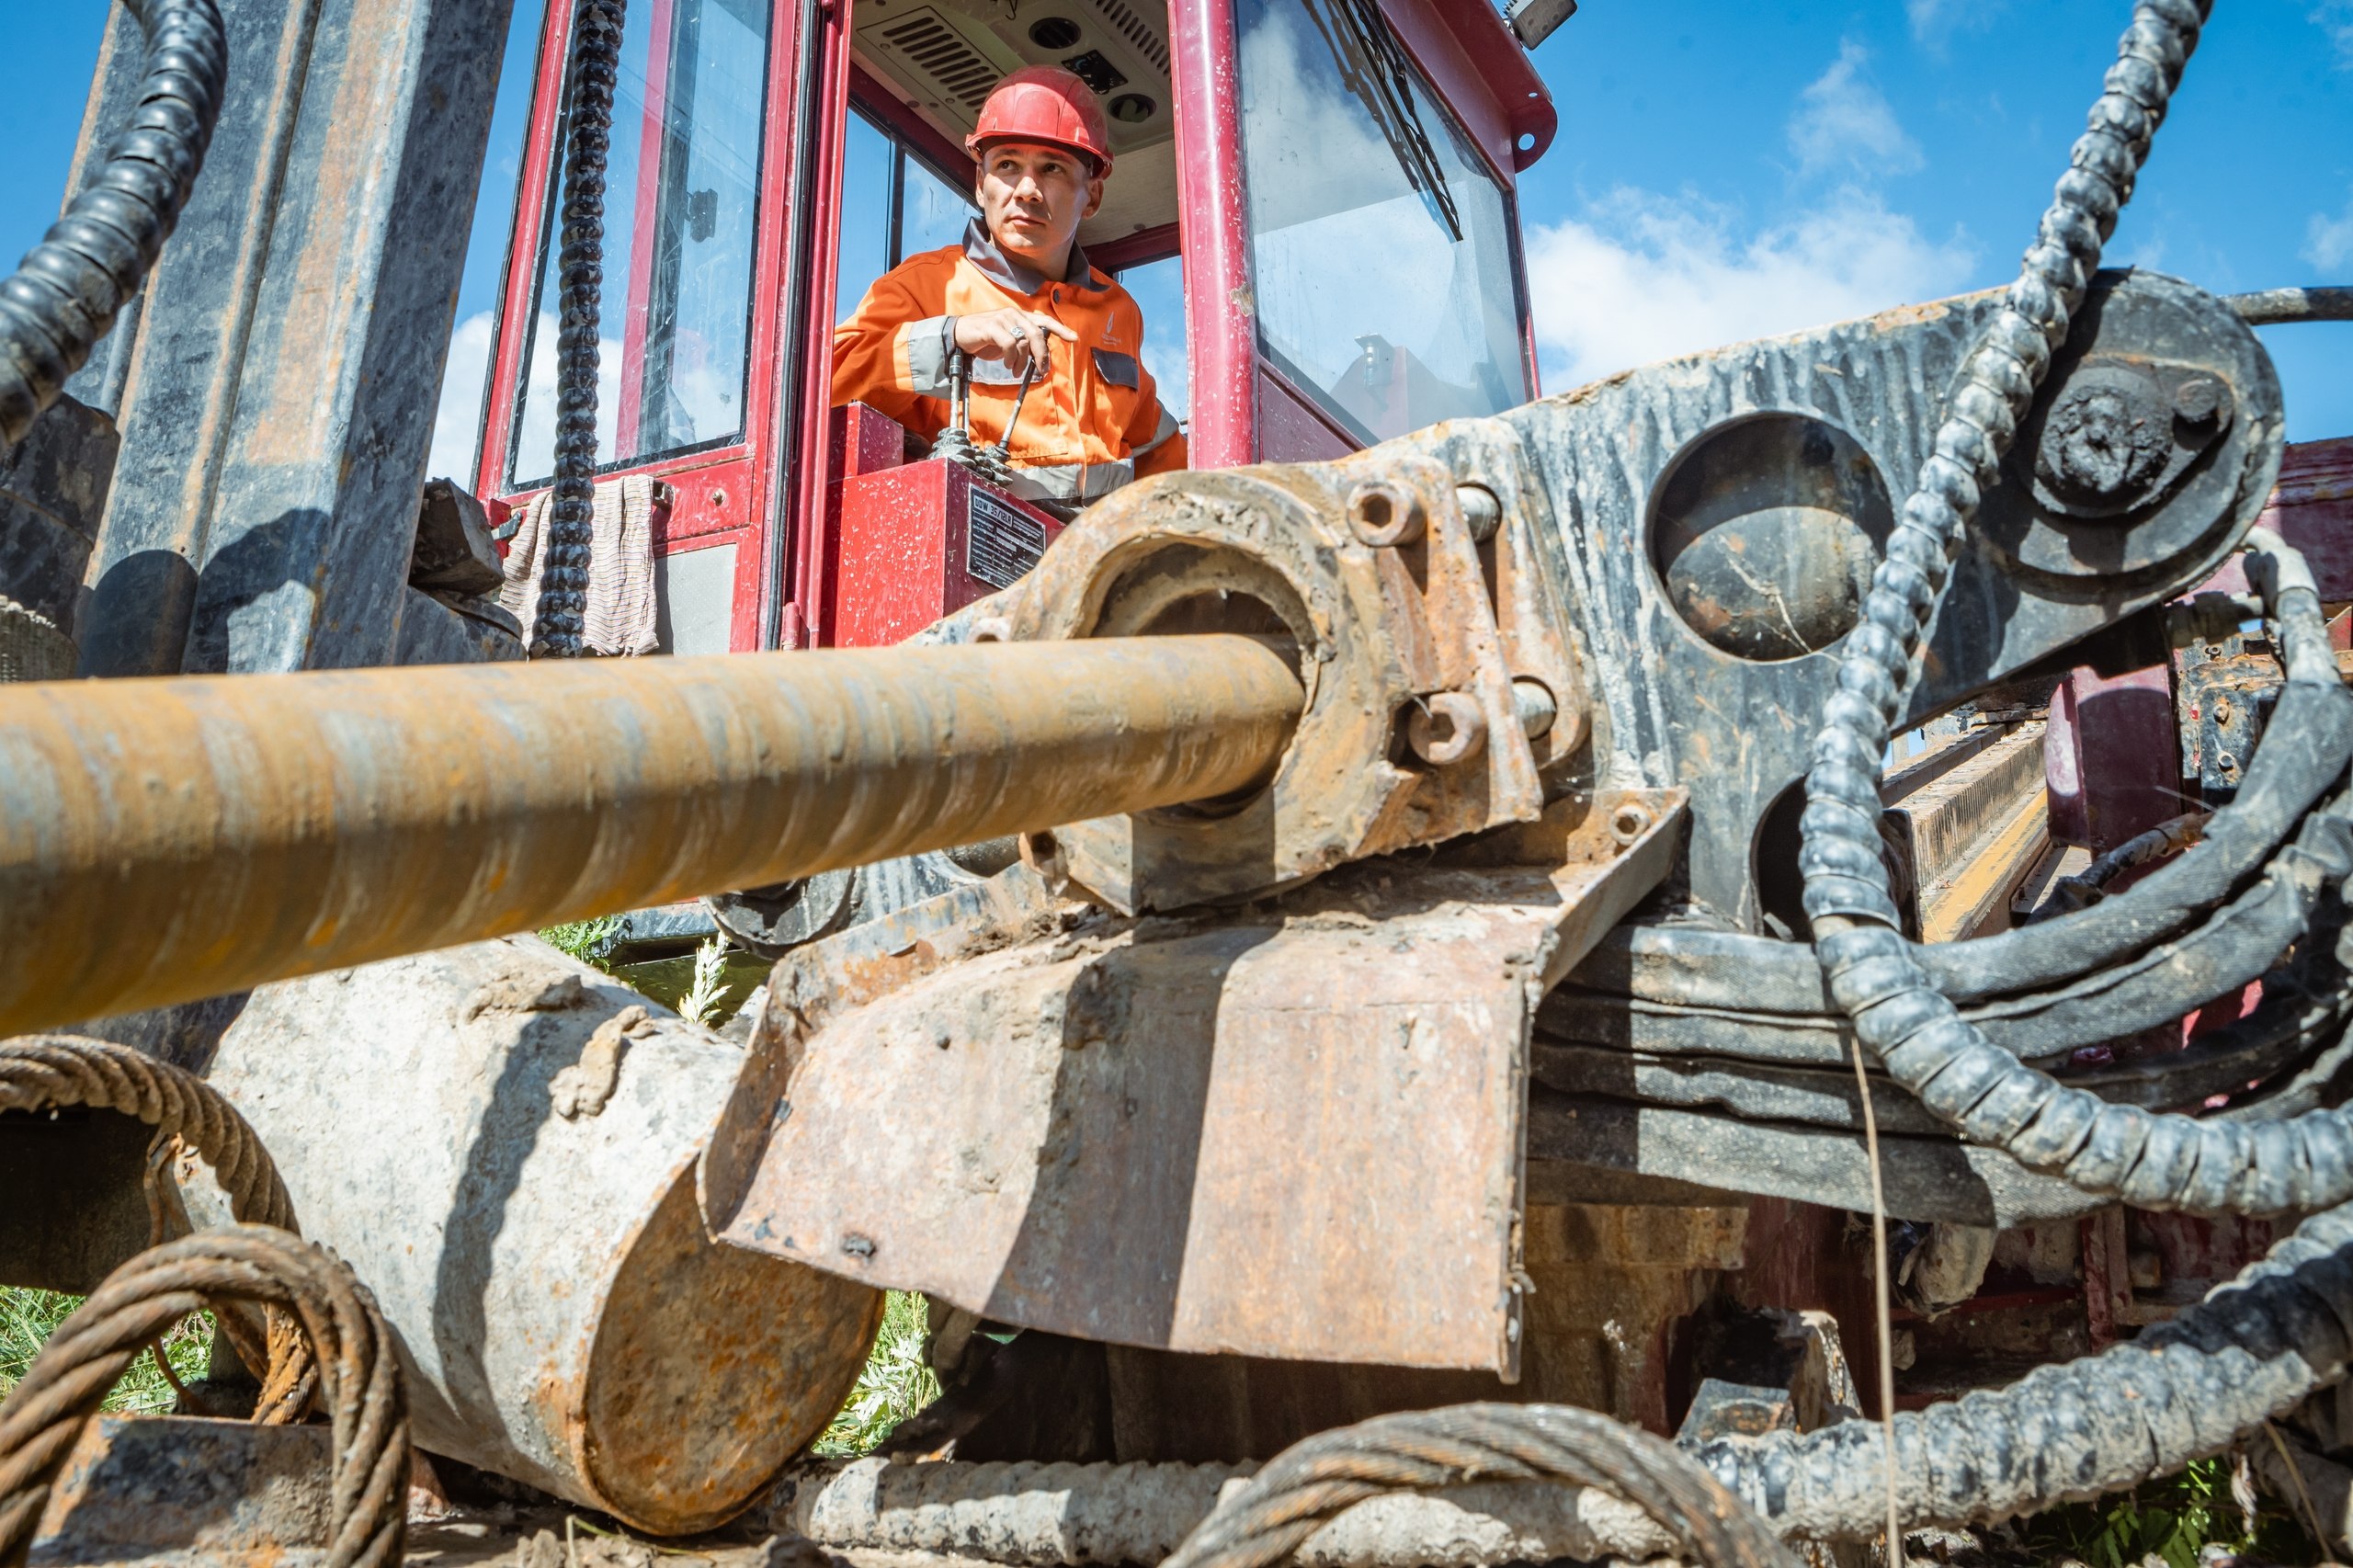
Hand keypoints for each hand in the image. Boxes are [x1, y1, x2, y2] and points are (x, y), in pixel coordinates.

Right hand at [953, 308, 1075, 374]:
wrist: (961, 336)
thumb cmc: (987, 339)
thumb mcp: (1009, 340)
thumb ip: (1025, 343)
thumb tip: (1040, 358)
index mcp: (1020, 316)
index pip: (1045, 321)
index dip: (1061, 329)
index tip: (1074, 339)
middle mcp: (1014, 314)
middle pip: (1037, 334)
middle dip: (1041, 355)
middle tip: (1040, 370)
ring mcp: (1003, 318)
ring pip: (1023, 341)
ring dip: (1021, 361)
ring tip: (1014, 370)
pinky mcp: (992, 327)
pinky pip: (1009, 344)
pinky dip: (1010, 357)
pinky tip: (1005, 363)